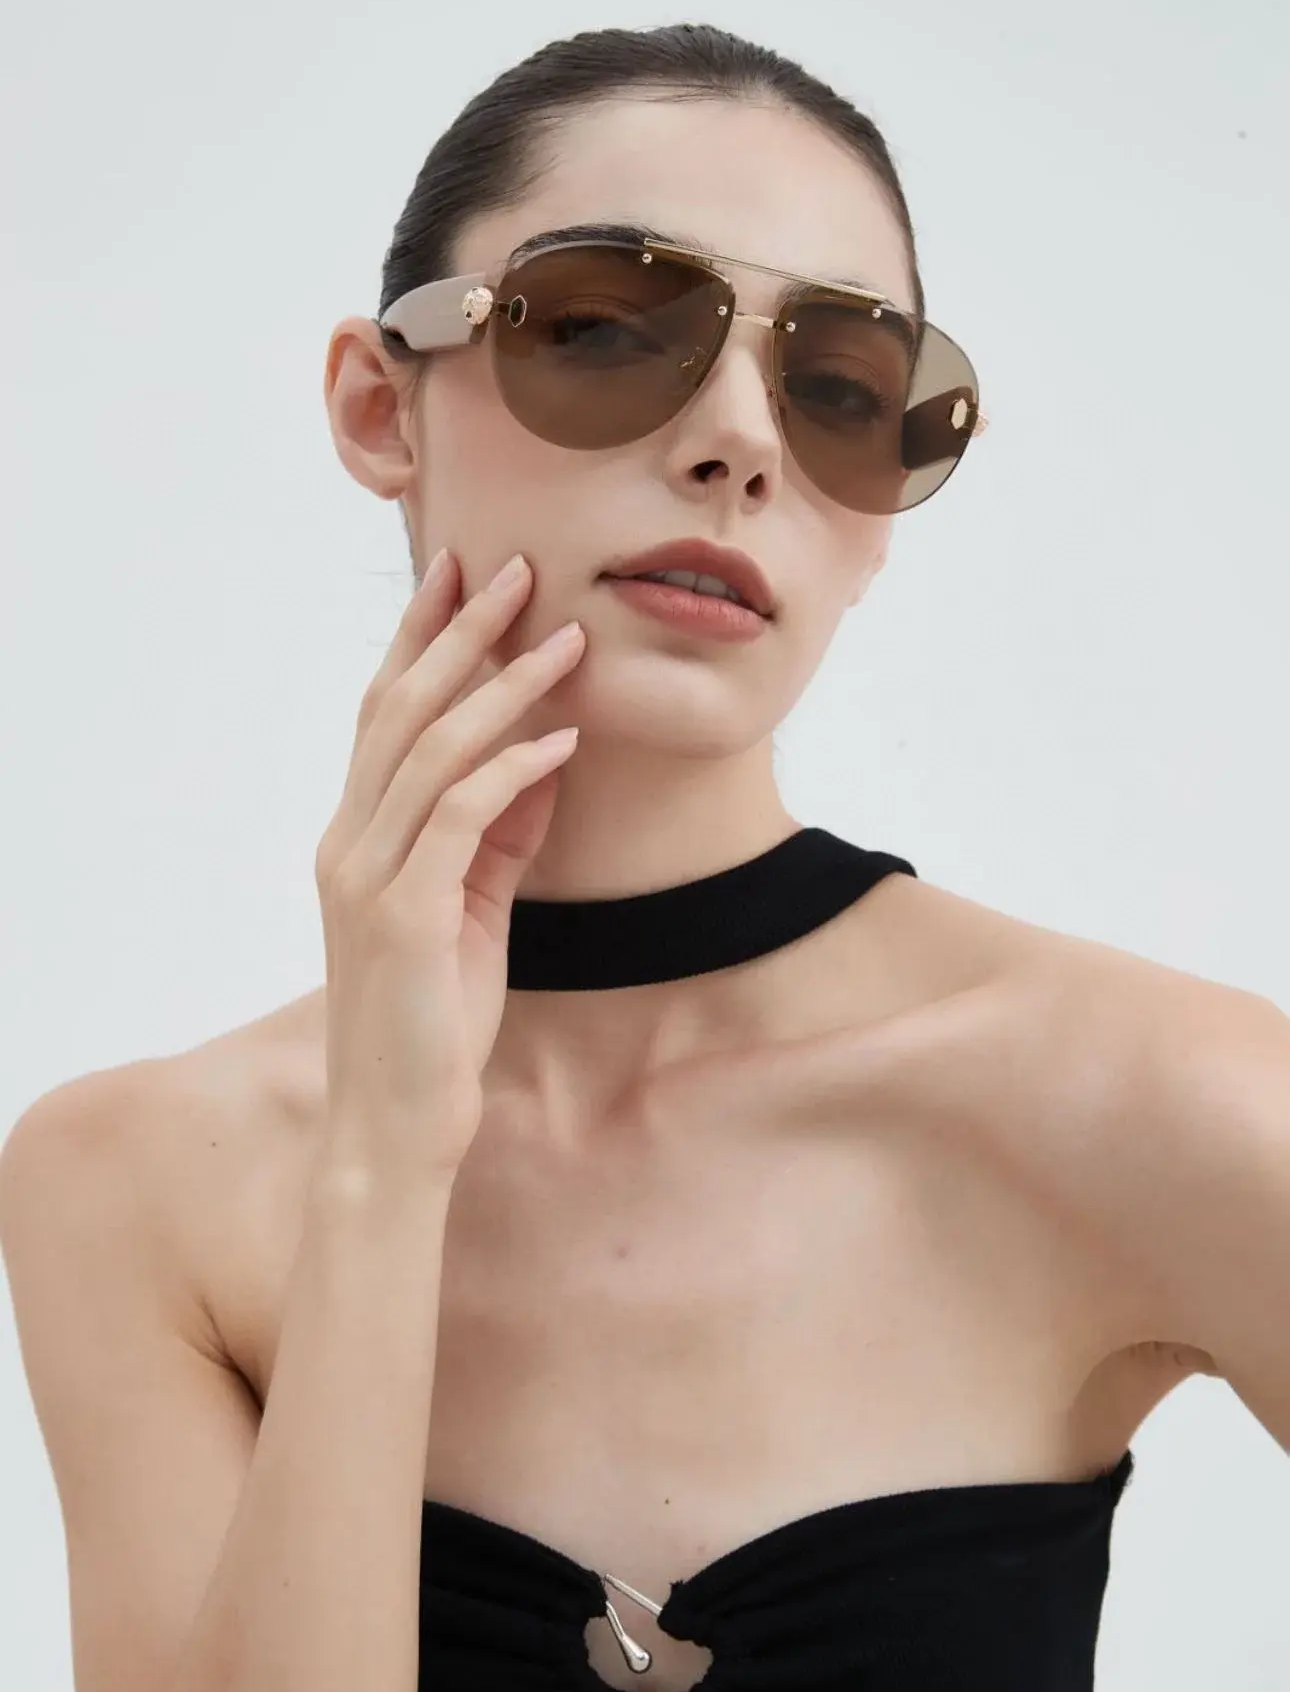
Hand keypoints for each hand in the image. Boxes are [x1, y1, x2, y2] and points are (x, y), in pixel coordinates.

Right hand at [312, 548, 585, 1176]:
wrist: (396, 1124)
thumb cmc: (436, 1022)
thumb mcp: (476, 909)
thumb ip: (501, 834)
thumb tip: (546, 754)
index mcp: (357, 837)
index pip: (385, 715)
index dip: (420, 639)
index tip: (461, 574)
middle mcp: (348, 843)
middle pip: (398, 710)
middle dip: (458, 632)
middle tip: (515, 568)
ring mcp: (367, 877)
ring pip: (430, 751)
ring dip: (502, 689)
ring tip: (564, 640)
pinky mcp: (403, 916)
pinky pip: (461, 820)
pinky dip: (512, 772)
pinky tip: (562, 742)